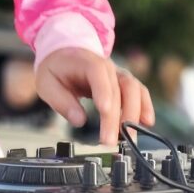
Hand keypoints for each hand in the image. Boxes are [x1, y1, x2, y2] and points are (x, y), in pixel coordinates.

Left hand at [35, 48, 154, 144]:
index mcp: (87, 62)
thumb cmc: (56, 68)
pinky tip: (147, 122)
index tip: (105, 111)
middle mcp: (107, 67)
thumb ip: (61, 101)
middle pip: (119, 88)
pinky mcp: (123, 83)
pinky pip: (139, 92)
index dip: (104, 92)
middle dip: (117, 116)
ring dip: (134, 114)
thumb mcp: (47, 83)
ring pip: (134, 89)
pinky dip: (145, 106)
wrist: (66, 52)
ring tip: (128, 137)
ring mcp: (118, 74)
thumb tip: (79, 120)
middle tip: (110, 140)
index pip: (98, 74)